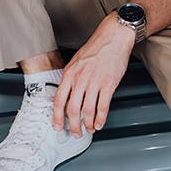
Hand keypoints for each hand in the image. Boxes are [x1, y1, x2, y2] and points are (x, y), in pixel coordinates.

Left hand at [53, 14, 136, 136]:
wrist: (113, 37)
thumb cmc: (96, 48)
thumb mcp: (76, 61)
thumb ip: (71, 78)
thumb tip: (68, 94)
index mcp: (69, 74)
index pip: (59, 100)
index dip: (57, 116)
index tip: (58, 125)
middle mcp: (80, 79)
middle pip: (72, 109)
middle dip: (73, 125)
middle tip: (75, 132)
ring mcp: (94, 82)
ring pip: (88, 111)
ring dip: (87, 124)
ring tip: (89, 130)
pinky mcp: (108, 84)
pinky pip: (103, 107)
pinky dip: (100, 119)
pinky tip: (99, 123)